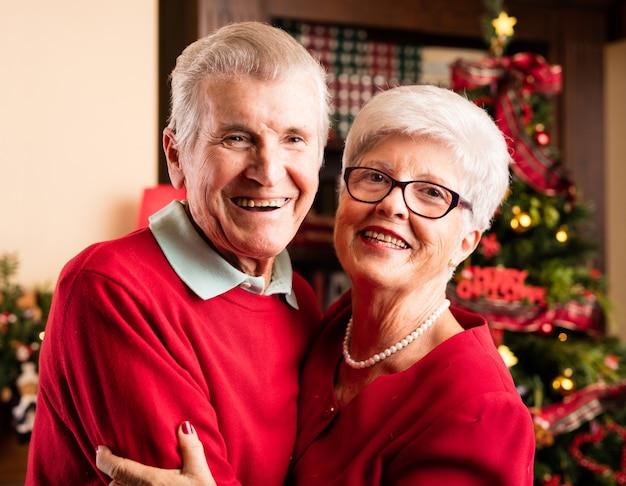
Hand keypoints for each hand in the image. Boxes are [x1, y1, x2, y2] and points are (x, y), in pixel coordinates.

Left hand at [96, 421, 215, 485]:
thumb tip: (184, 427)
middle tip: (124, 468)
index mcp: (151, 481)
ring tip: (132, 482)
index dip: (104, 458)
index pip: (118, 468)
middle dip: (117, 477)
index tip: (100, 449)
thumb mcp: (200, 475)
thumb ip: (191, 449)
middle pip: (114, 485)